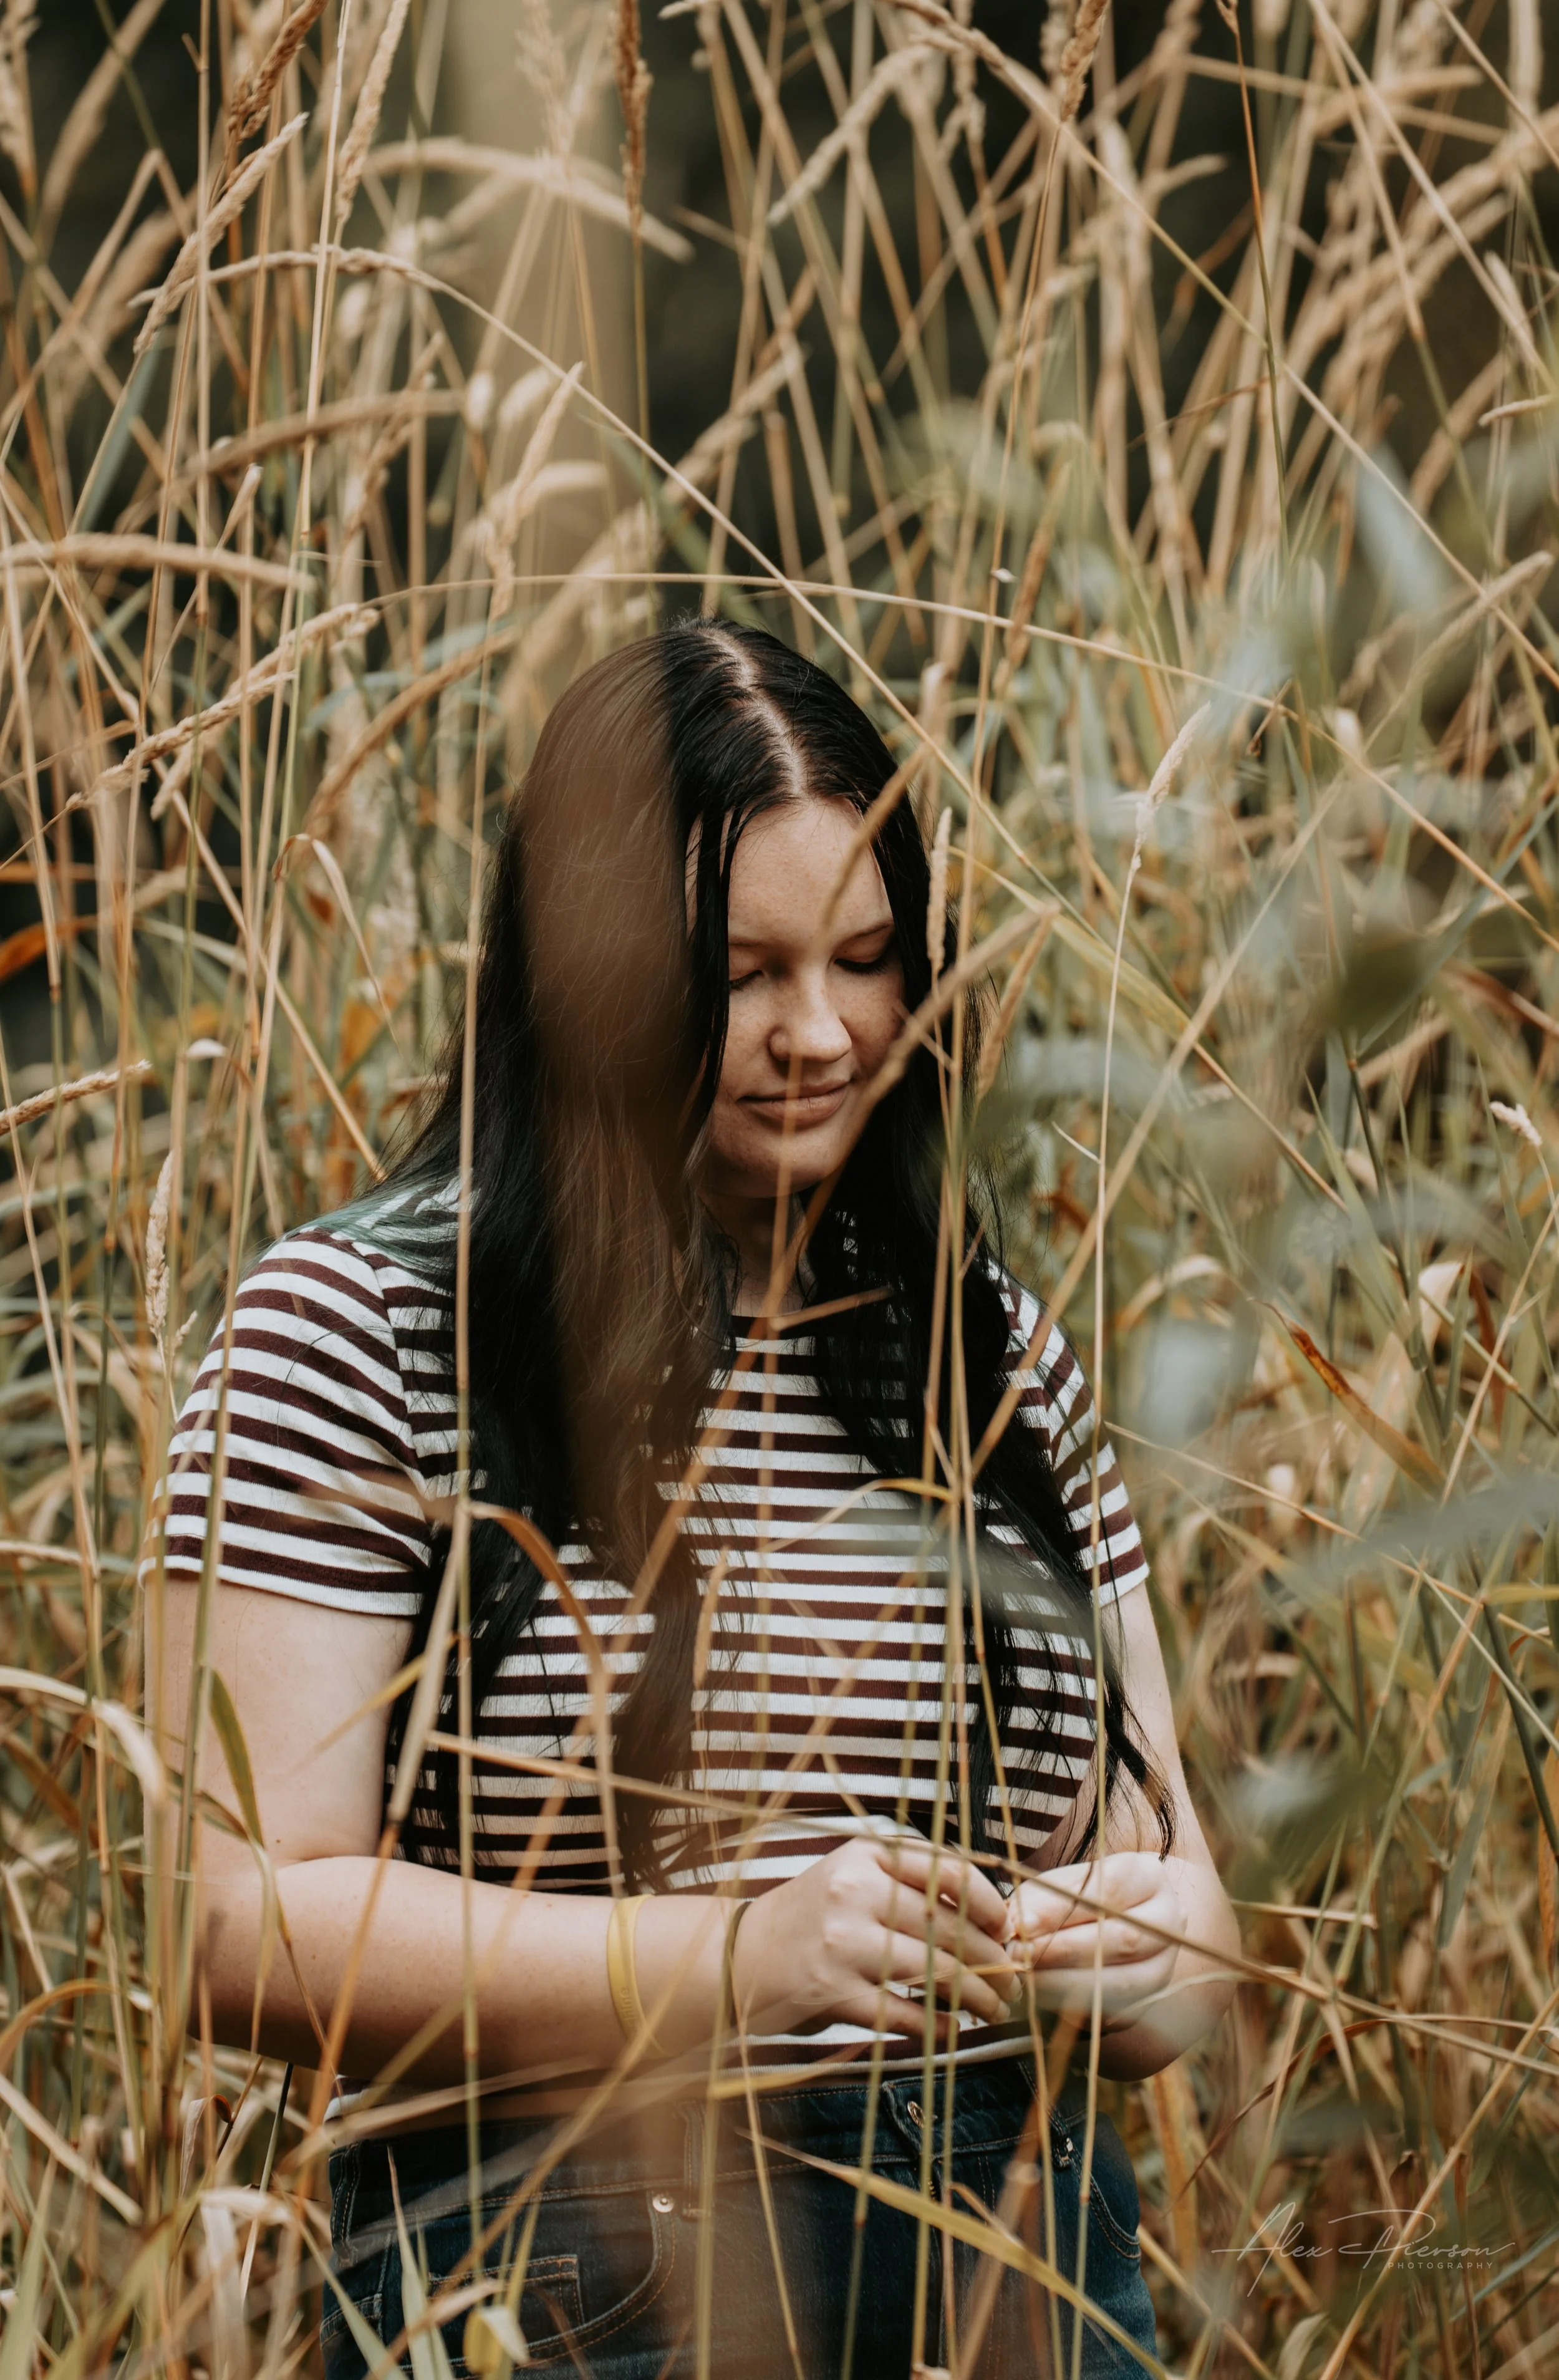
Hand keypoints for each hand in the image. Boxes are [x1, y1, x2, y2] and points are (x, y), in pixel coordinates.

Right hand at [731, 1836, 1017, 2045]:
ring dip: (976, 1996)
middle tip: (1012, 1982)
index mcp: (867, 1854)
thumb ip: (910, 1887)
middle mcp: (854, 1890)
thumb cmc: (811, 1916)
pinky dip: (936, 2026)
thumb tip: (988, 1921)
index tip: (1007, 1929)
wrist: (741, 1954)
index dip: (990, 1903)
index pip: (949, 1871)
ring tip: (994, 2009)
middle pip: (948, 1927)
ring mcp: (841, 1941)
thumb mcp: (855, 1877)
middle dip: (993, 1960)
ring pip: (934, 1971)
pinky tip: (952, 2031)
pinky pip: (902, 2013)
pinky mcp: (831, 1991)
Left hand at [1004, 1852, 1184, 2027]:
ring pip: (1124, 1982)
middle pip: (1123, 1938)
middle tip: (1020, 1956)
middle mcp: (1169, 1919)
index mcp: (1148, 1876)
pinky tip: (1043, 1996)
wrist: (1114, 1923)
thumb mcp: (1058, 1886)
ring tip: (1027, 1978)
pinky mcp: (1151, 1999)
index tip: (1022, 1924)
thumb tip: (1018, 1926)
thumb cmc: (1079, 1897)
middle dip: (1064, 1950)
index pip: (1108, 1889)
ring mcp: (1166, 1963)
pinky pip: (1117, 2011)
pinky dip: (1075, 2006)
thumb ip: (1042, 1901)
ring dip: (1068, 1983)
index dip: (1064, 1909)